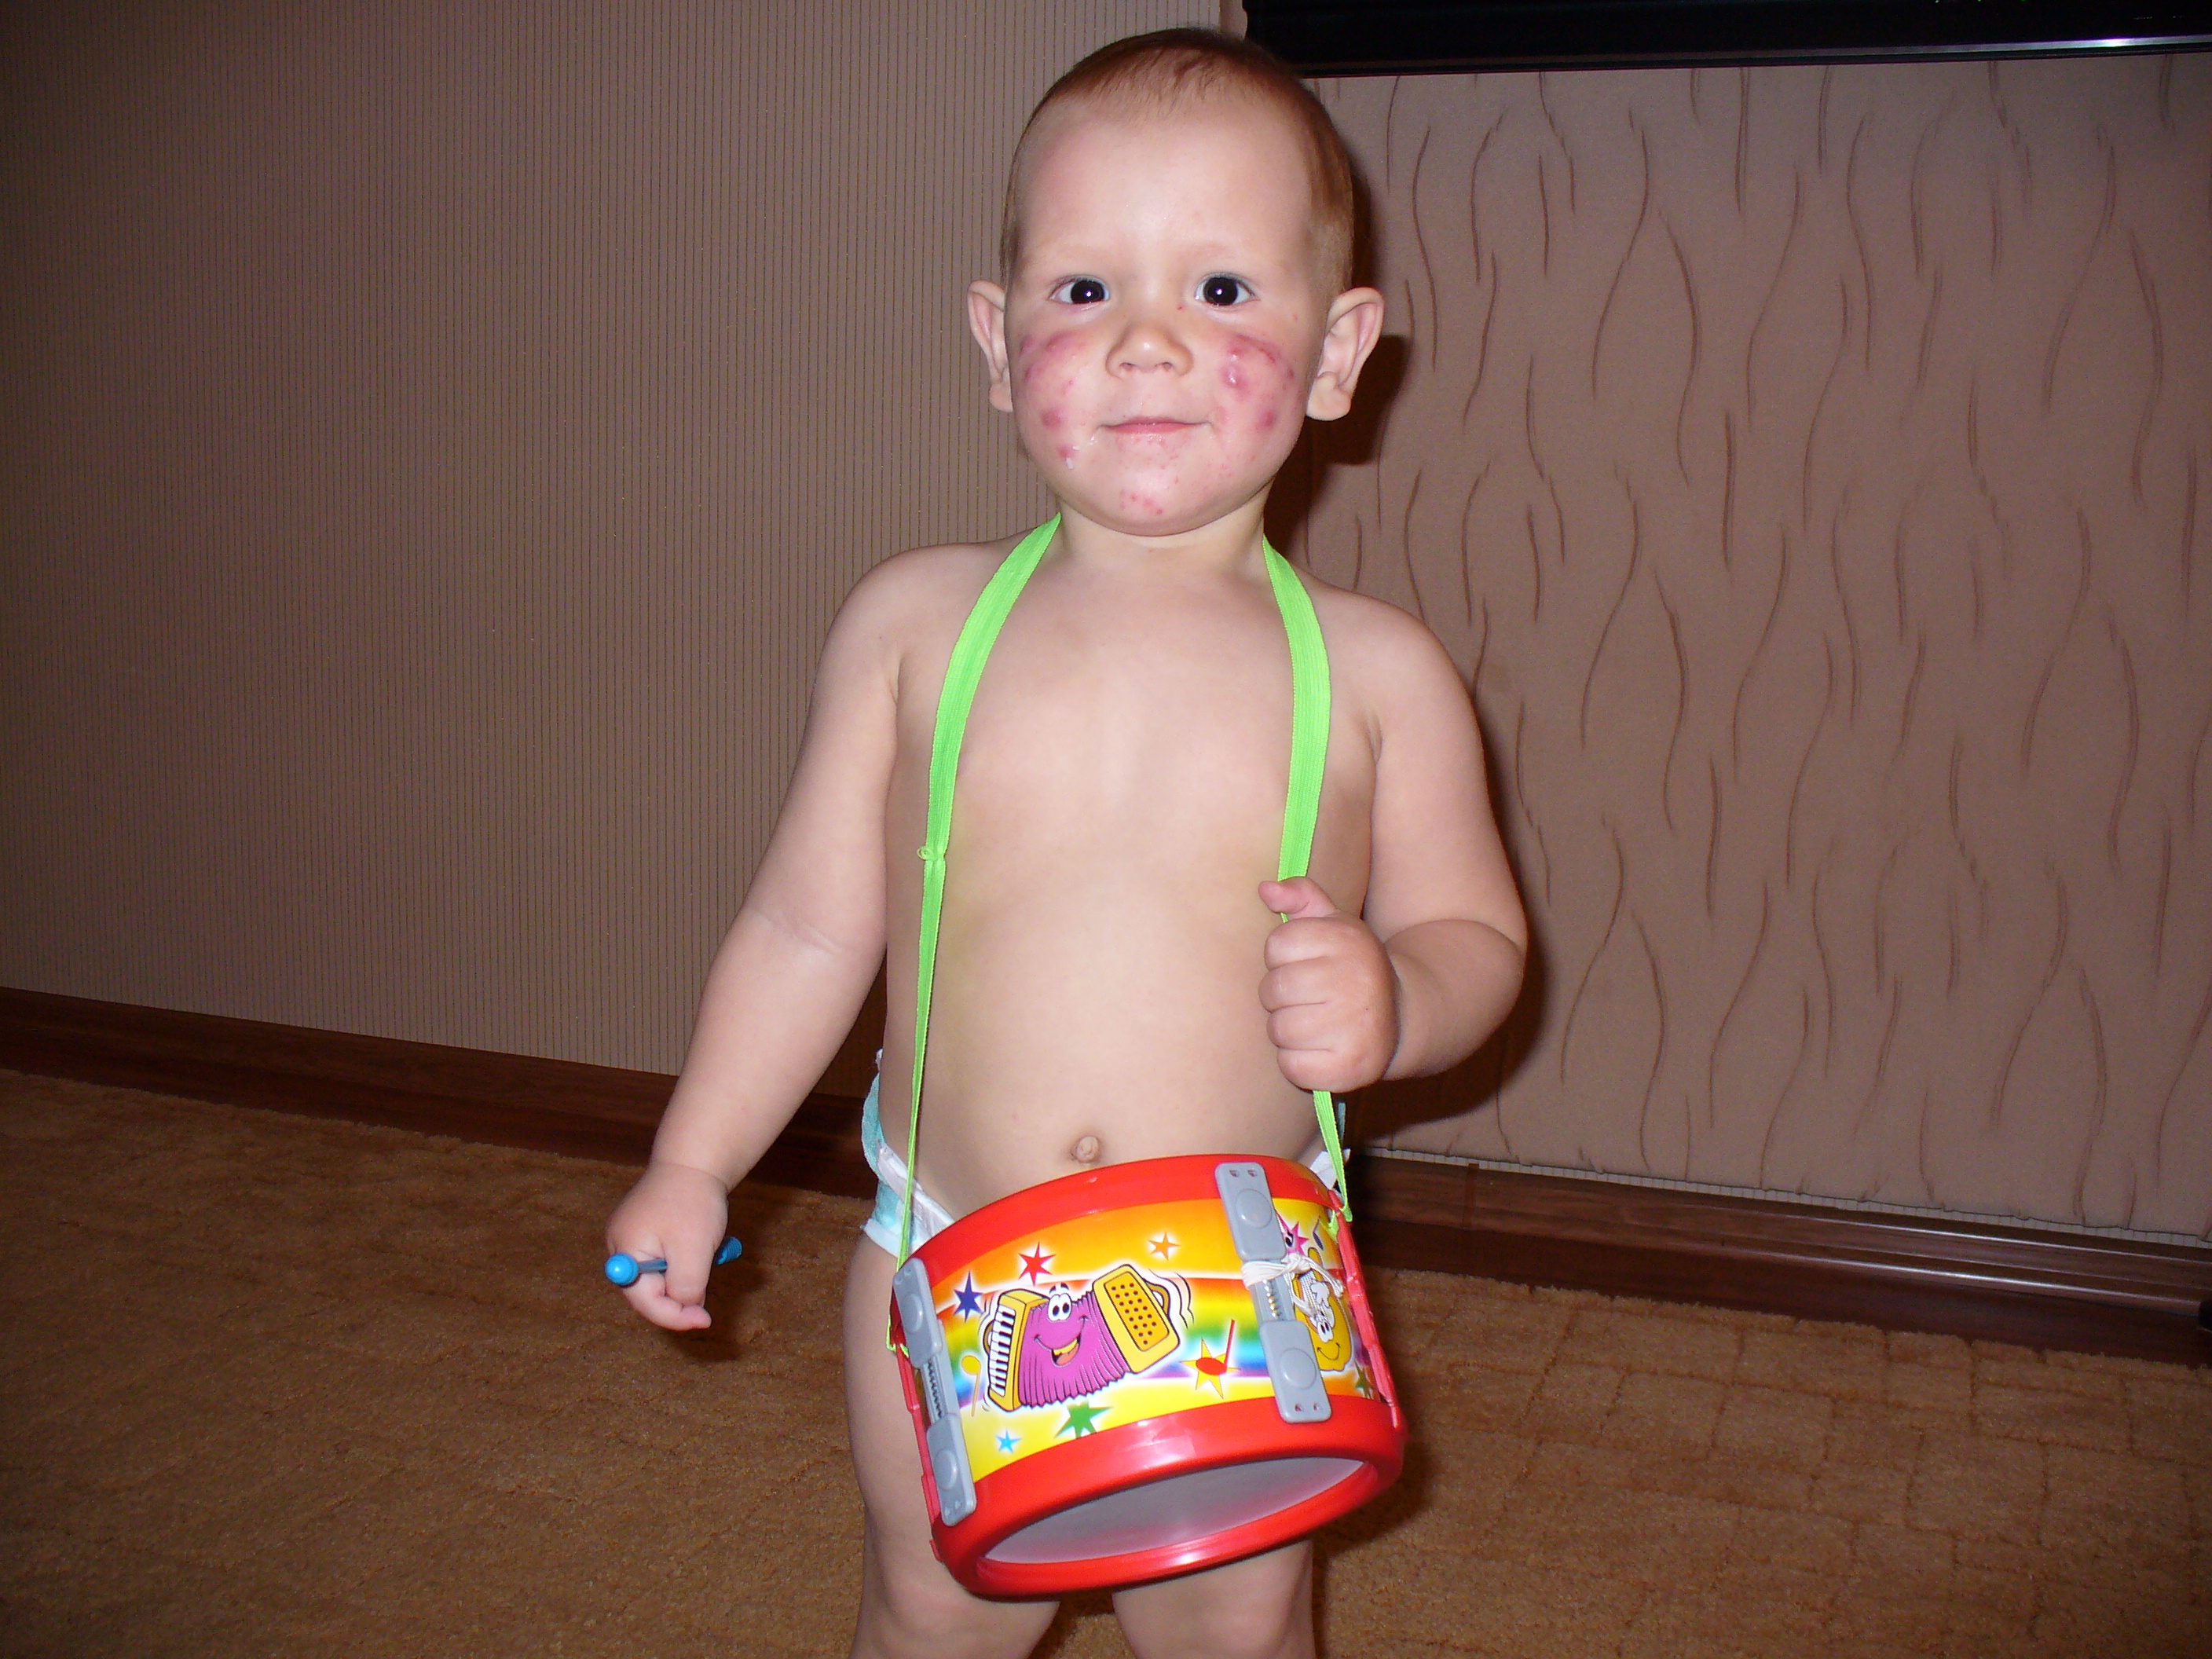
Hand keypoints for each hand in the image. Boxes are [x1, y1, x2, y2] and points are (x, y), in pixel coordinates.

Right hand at [605, 1160, 729, 1331]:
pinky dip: (686, 1262)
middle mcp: (621, 1247)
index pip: (644, 1300)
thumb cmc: (692, 1201)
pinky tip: (701, 1245)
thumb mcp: (693, 1249)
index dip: (674, 1317)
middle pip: (648, 1292)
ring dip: (686, 1278)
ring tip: (706, 1255)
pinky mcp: (647, 1232)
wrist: (695, 1160)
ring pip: (659, 1278)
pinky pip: (666, 1261)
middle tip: (707, 1305)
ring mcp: (633, 1239)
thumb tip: (686, 1308)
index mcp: (625, 1251)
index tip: (704, 1321)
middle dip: (679, 1300)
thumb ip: (686, 1285)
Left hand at [1257, 877, 1398, 1093]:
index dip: (1283, 957)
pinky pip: (1291, 1065)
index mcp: (1349, 940)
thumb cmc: (1350, 967)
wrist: (1400, 1020)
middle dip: (1281, 996)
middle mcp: (1356, 981)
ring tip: (1314, 1024)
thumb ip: (1302, 897)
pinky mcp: (1350, 1067)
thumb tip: (1265, 889)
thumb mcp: (1334, 925)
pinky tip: (1319, 1051)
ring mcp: (1355, 1027)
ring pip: (1278, 1029)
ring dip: (1287, 1031)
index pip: (1277, 944)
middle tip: (1308, 999)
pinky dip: (1297, 1062)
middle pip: (1273, 988)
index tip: (1306, 963)